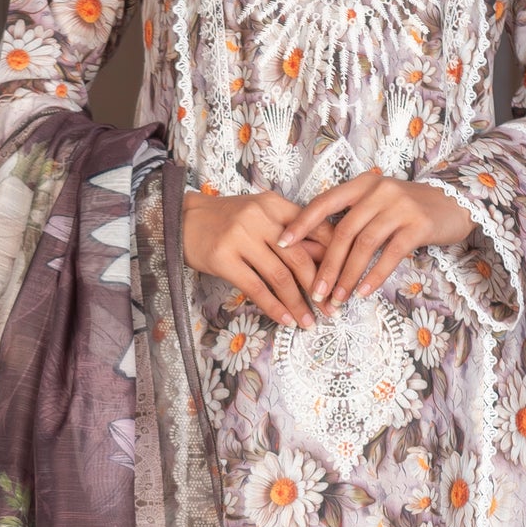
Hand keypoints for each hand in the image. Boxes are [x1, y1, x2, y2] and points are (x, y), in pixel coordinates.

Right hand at [180, 188, 324, 327]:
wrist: (182, 219)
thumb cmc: (226, 220)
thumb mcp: (260, 214)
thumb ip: (288, 231)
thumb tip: (323, 261)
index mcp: (274, 204)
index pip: (315, 228)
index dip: (334, 256)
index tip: (343, 280)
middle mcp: (260, 217)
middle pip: (300, 256)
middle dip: (320, 287)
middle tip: (331, 309)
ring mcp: (240, 237)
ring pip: (279, 276)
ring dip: (297, 303)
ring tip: (308, 322)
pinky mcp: (223, 258)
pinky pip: (255, 287)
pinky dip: (273, 307)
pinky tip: (285, 319)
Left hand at [277, 172, 471, 305]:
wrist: (454, 203)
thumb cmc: (407, 209)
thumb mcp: (377, 203)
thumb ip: (352, 217)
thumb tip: (315, 249)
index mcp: (362, 184)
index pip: (324, 203)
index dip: (301, 223)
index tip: (281, 245)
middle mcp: (379, 190)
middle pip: (343, 231)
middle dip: (326, 265)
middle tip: (314, 292)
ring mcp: (400, 206)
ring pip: (365, 245)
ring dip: (348, 276)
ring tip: (337, 299)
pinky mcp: (418, 225)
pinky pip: (391, 254)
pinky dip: (375, 275)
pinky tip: (363, 292)